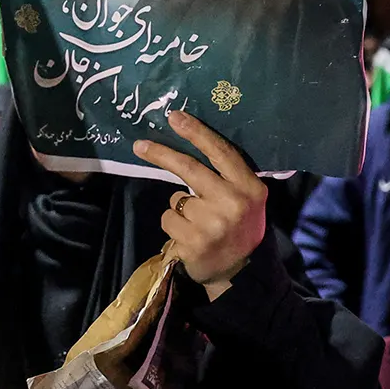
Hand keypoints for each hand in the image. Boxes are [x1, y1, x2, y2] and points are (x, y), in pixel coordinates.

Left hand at [133, 109, 266, 300]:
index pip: (221, 152)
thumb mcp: (246, 198)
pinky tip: (189, 235)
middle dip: (161, 153)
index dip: (196, 133)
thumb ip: (226, 175)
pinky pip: (168, 218)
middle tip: (140, 145)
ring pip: (176, 198)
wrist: (240, 271)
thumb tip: (189, 139)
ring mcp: (213, 224)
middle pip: (189, 168)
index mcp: (249, 187)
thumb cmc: (239, 226)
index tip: (174, 117)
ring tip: (198, 222)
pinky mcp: (194, 241)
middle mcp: (233, 203)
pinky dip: (173, 224)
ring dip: (179, 207)